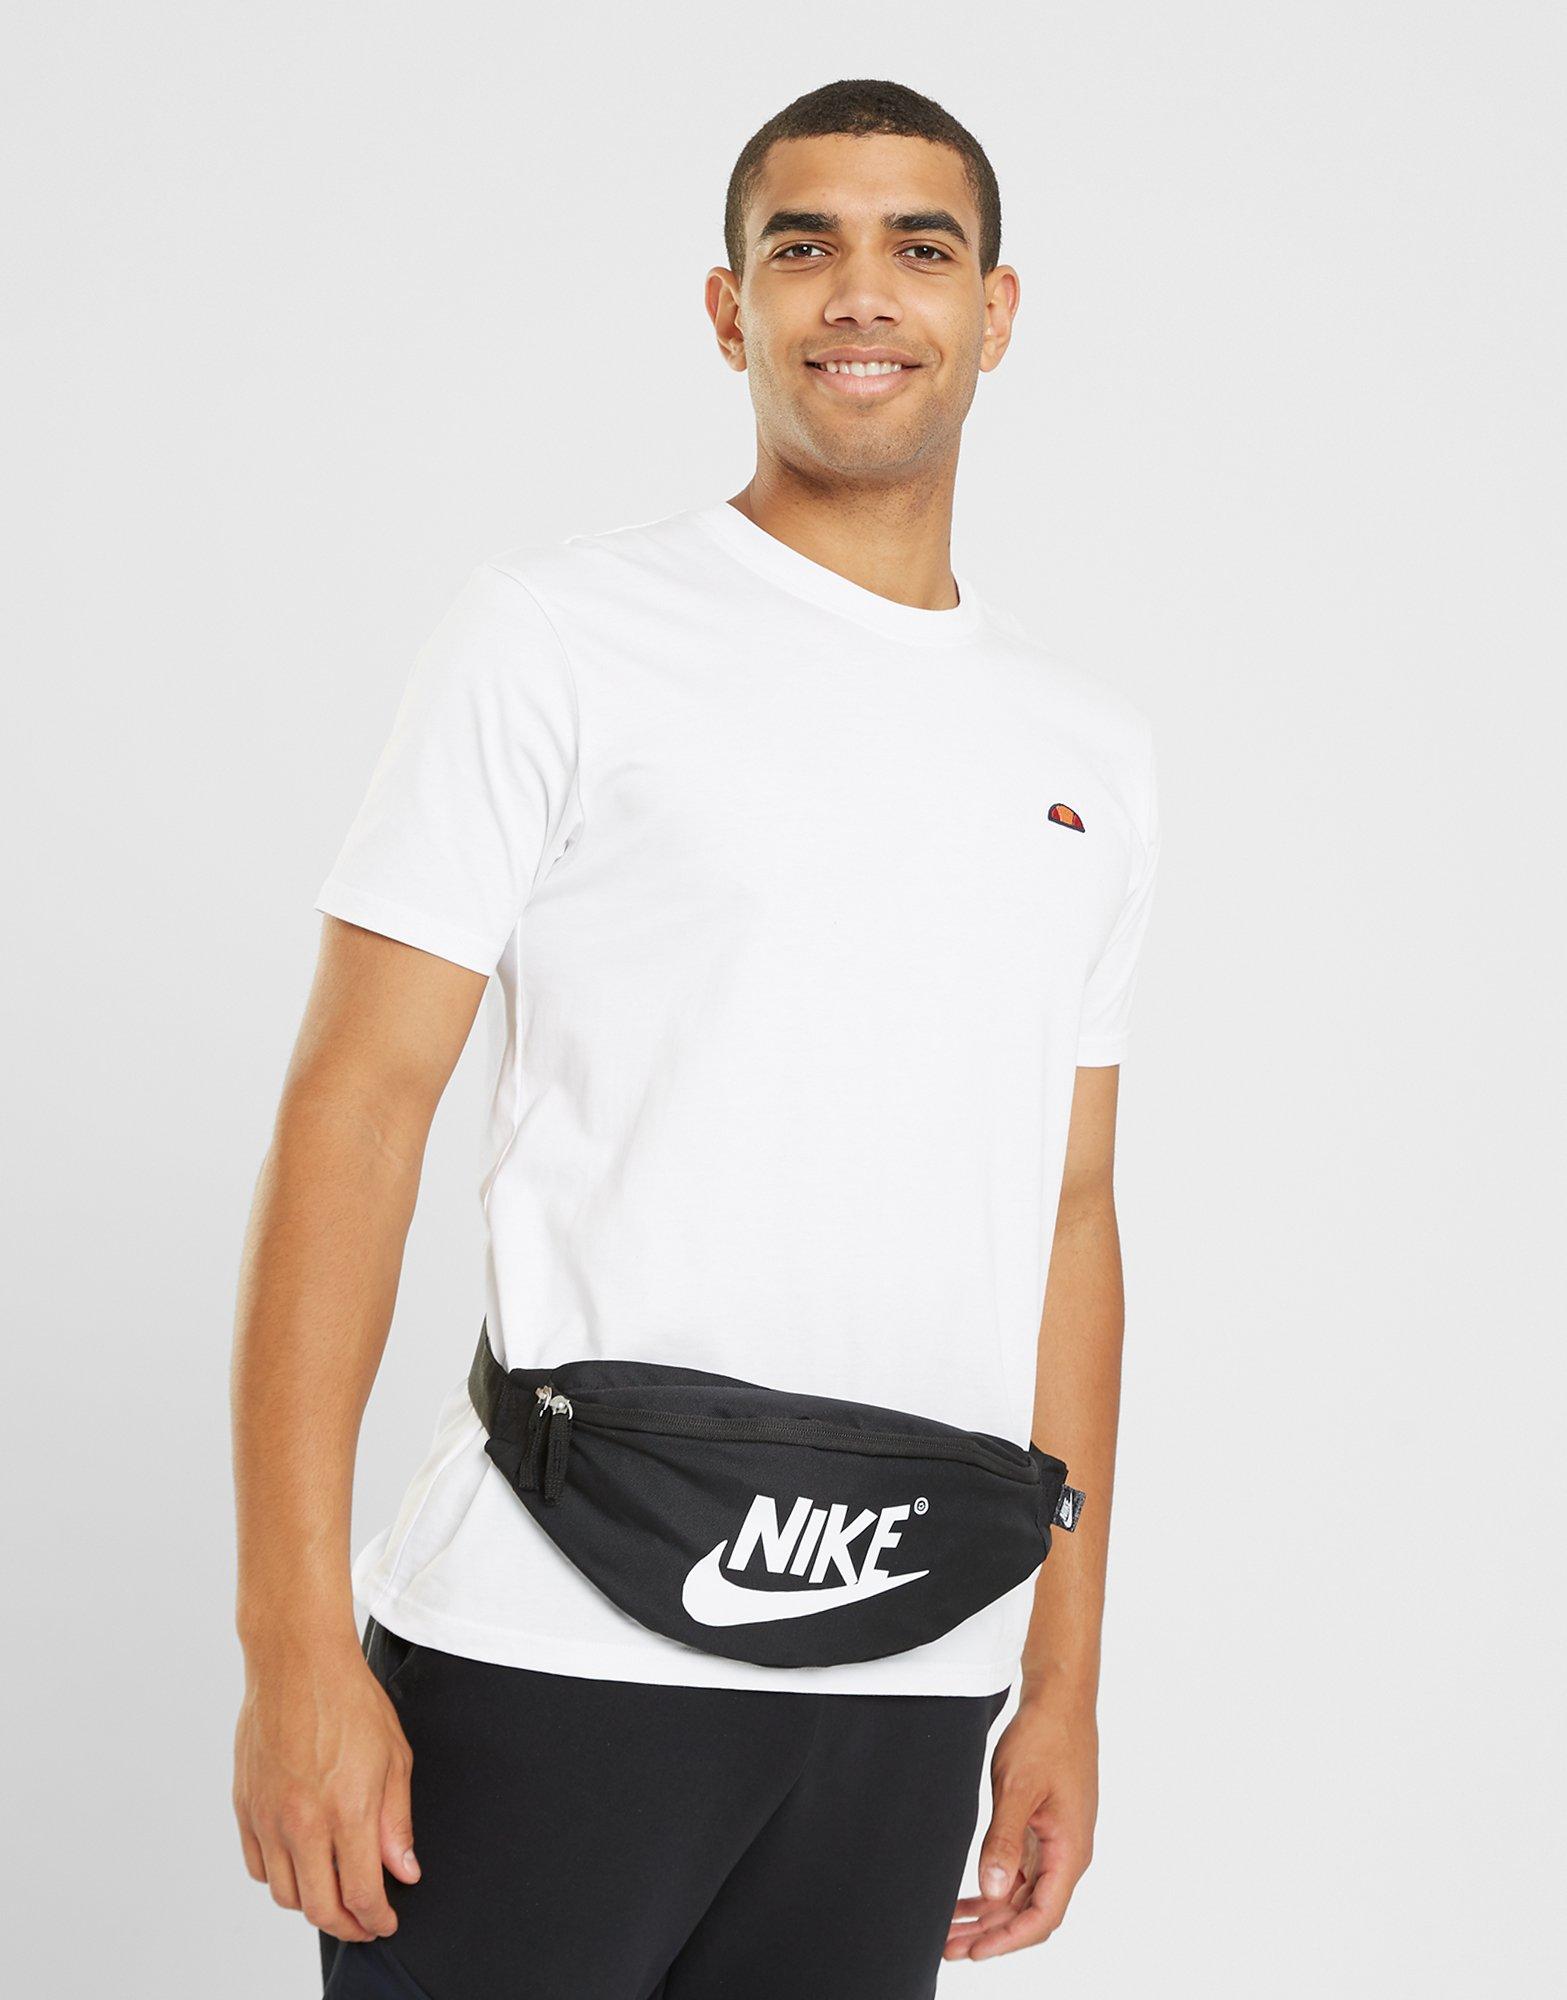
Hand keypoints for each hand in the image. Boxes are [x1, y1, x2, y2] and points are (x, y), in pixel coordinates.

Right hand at [232, 1630, 419, 1942]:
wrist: (297, 1661)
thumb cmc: (350, 1699)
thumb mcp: (395, 1756)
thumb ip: (396, 1821)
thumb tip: (404, 1871)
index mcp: (346, 1810)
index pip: (361, 1894)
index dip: (376, 1920)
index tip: (386, 1922)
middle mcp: (302, 1822)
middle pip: (318, 1908)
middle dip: (347, 1926)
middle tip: (364, 1923)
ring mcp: (268, 1816)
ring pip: (285, 1894)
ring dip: (312, 1903)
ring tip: (334, 1892)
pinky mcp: (244, 1806)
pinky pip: (257, 1866)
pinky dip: (280, 1878)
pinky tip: (301, 1864)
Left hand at [944, 1684, 1097, 1961]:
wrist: (1060, 1701)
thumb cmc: (1045, 1737)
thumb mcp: (1018, 1787)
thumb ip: (1005, 1840)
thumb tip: (994, 1890)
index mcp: (1069, 1850)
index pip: (1043, 1915)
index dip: (1008, 1939)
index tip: (975, 1951)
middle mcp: (1066, 1853)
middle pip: (1030, 1912)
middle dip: (991, 1934)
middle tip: (948, 1948)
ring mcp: (1055, 1842)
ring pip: (1022, 1894)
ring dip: (989, 1914)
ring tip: (950, 1931)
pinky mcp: (1043, 1829)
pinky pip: (1020, 1872)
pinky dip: (994, 1888)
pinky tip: (968, 1900)